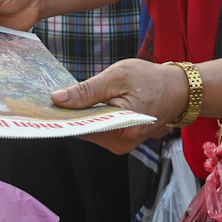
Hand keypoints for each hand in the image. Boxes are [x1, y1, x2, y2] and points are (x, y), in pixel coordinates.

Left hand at [54, 58, 182, 154]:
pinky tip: (81, 104)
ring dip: (78, 117)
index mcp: (121, 130)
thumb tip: (58, 100)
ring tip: (64, 98)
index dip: (60, 117)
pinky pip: (98, 131)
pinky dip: (89, 119)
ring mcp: (122, 145)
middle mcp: (121, 144)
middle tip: (49, 97)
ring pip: (89, 132)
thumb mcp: (117, 77)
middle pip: (83, 132)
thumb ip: (86, 91)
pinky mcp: (122, 140)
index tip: (42, 106)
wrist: (180, 90)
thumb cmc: (151, 80)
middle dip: (68, 115)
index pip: (80, 129)